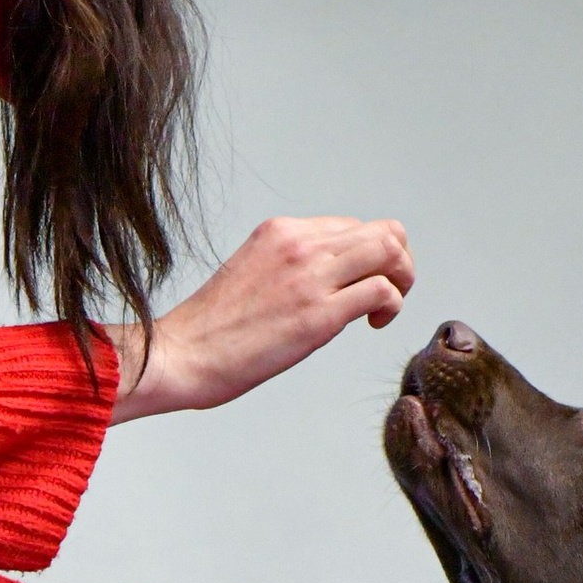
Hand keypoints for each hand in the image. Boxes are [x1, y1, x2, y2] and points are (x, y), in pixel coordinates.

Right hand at [107, 215, 413, 420]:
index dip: (368, 255)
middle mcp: (299, 244)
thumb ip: (288, 268)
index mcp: (280, 231)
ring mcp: (311, 277)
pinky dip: (392, 306)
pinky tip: (374, 324)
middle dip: (398, 261)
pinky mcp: (318, 314)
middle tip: (389, 294)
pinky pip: (382, 291)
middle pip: (382, 230)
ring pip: (390, 250)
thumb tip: (324, 283)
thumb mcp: (251, 274)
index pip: (351, 226)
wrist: (179, 355)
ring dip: (403, 279)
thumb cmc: (208, 331)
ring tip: (386, 309)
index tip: (358, 285)